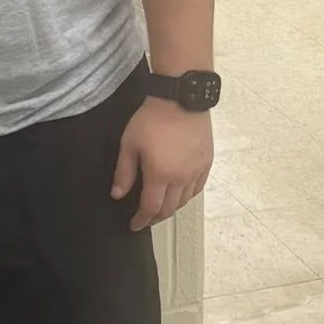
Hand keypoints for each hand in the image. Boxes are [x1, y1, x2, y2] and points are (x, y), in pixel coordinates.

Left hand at [110, 98, 213, 231]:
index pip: (150, 208)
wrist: (180, 98)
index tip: (134, 225)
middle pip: (169, 208)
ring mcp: (196, 170)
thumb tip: (118, 194)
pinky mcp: (206, 162)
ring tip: (160, 208)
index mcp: (160, 174)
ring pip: (184, 200)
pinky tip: (180, 194)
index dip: (141, 220)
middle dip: (155, 217)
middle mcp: (181, 177)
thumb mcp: (129, 144)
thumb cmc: (153, 118)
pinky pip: (198, 188)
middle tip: (146, 219)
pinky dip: (187, 196)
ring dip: (171, 208)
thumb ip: (124, 172)